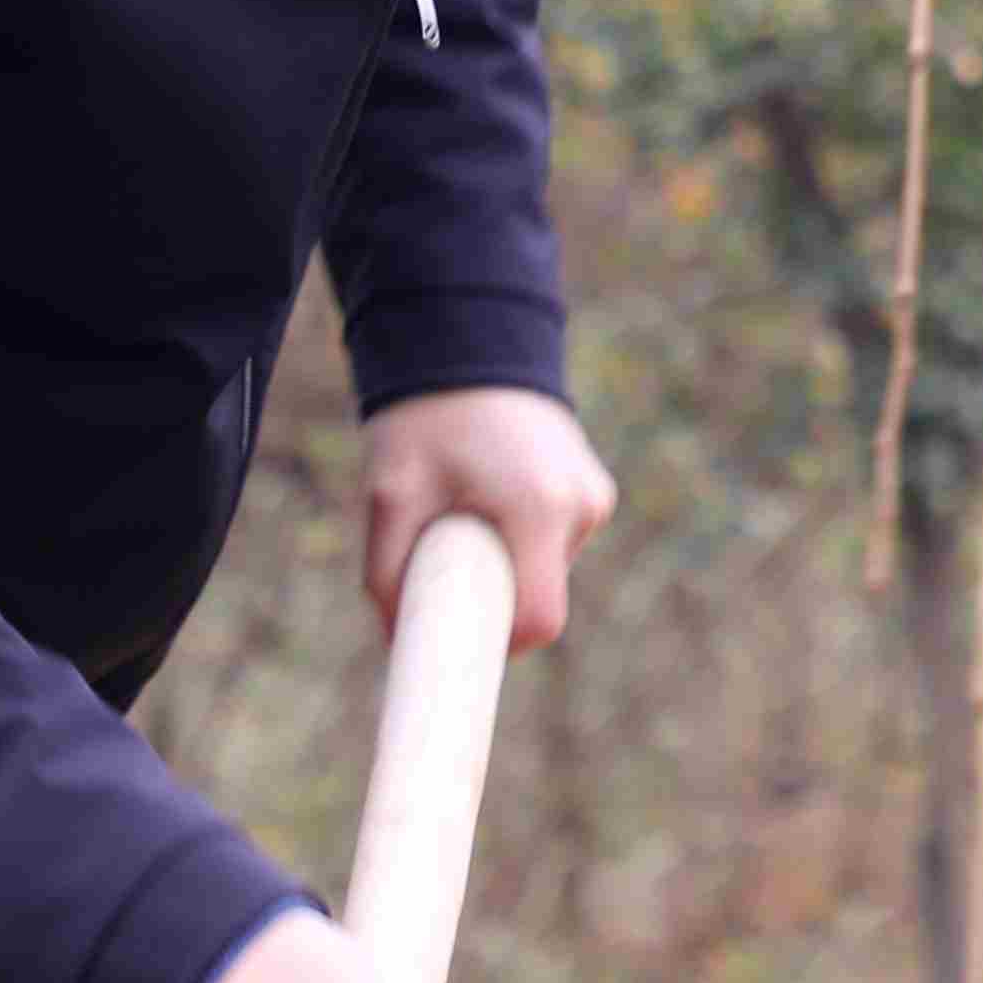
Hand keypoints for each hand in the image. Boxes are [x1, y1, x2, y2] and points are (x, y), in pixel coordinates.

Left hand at [361, 386, 613, 646]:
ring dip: (506, 564)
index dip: (496, 644)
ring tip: (464, 516)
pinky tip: (490, 501)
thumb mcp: (390, 498)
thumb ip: (389, 579)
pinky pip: (556, 541)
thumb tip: (399, 643)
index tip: (457, 636)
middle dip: (491, 597)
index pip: (537, 620)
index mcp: (538, 509)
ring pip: (547, 569)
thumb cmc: (424, 418)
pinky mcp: (594, 488)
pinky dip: (521, 539)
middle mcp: (580, 506)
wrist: (469, 338)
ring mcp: (593, 497)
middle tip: (443, 564)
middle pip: (539, 596)